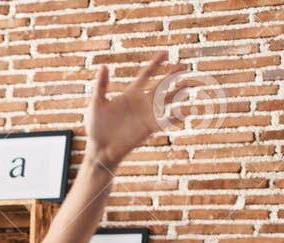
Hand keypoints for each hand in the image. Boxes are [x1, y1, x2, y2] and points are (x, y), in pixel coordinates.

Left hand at [84, 52, 187, 169]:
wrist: (100, 149)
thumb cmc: (96, 127)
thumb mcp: (96, 103)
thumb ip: (101, 85)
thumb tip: (103, 66)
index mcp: (131, 93)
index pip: (146, 74)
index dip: (155, 63)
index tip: (165, 52)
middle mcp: (142, 102)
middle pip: (161, 85)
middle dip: (172, 75)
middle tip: (183, 66)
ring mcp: (147, 114)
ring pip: (166, 100)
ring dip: (177, 93)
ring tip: (187, 84)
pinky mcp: (149, 128)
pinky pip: (166, 121)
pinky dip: (176, 117)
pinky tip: (187, 112)